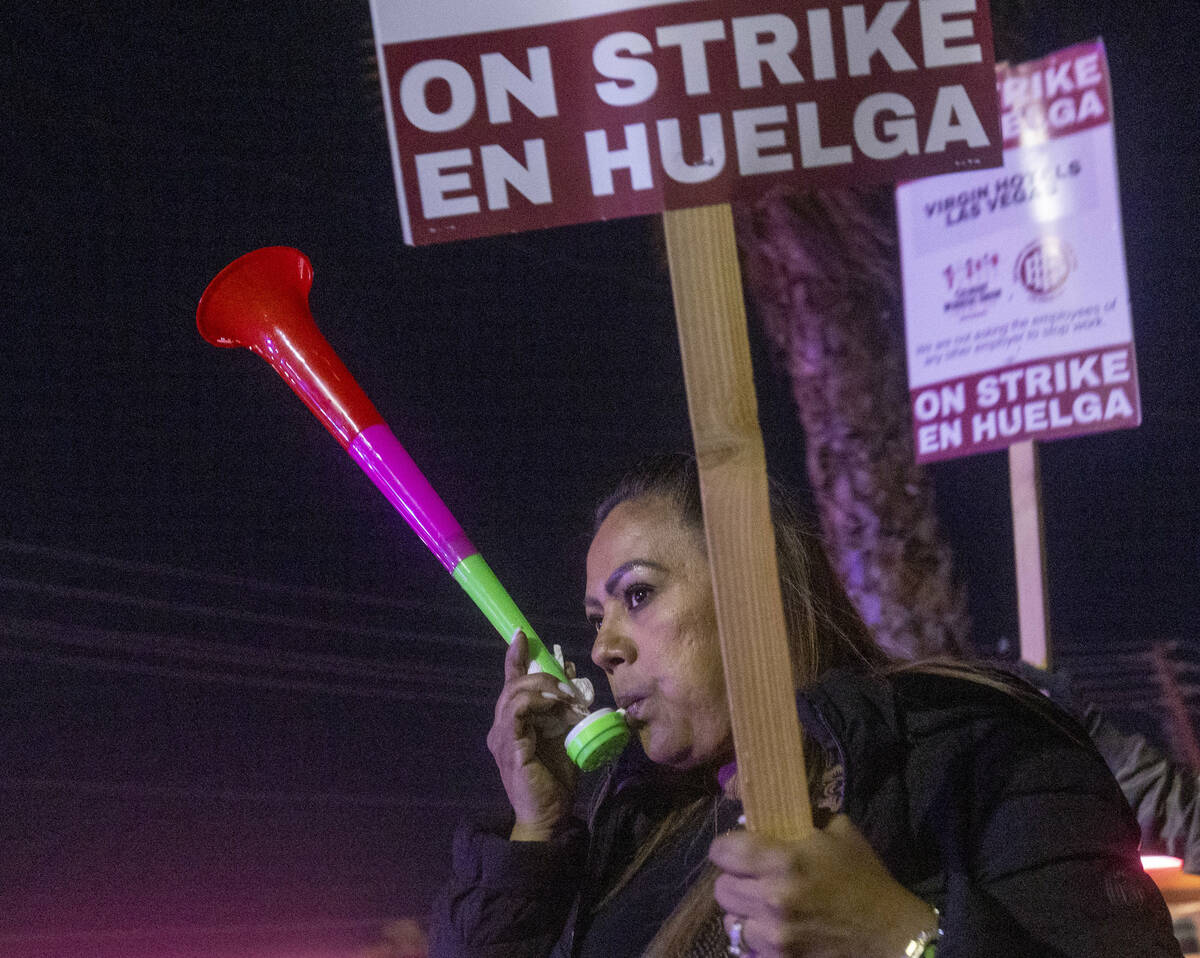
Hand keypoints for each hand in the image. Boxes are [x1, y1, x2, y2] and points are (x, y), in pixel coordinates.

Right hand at [487, 631, 582, 840]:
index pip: (510, 682)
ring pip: (514, 692)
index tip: (522, 635)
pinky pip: (517, 710)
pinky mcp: (509, 745)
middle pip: (513, 683)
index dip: (514, 656)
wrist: (550, 816)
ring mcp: (501, 736)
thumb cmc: (557, 779)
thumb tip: (572, 677)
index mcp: (512, 723)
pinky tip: (557, 706)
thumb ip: (565, 708)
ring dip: (544, 687)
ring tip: (567, 697)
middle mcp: (501, 726)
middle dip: (542, 675)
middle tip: (570, 684)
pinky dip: (538, 701)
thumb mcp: (565, 735)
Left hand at [709, 815, 937, 957]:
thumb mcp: (840, 834)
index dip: (726, 849)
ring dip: (744, 914)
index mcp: (785, 860)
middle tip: (752, 880)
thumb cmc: (866, 880)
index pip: (723, 851)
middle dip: (735, 881)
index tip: (734, 850)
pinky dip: (757, 941)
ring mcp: (775, 936)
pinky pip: (748, 949)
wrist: (892, 935)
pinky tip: (774, 933)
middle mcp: (772, 898)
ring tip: (762, 910)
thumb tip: (775, 812)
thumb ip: (803, 822)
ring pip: (731, 922)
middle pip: (722, 888)